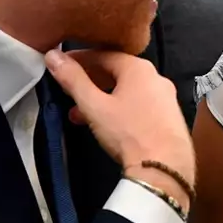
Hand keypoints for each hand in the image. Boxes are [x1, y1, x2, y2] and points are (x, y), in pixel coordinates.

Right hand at [45, 49, 194, 207]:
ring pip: (126, 91)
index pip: (103, 55)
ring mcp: (165, 97)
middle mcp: (156, 77)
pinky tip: (104, 125)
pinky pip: (138, 104)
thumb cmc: (128, 132)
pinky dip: (117, 109)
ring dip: (101, 99)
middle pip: (116, 72)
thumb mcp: (94, 106)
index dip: (78, 59)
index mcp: (139, 68)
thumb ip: (73, 80)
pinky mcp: (169, 117)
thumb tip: (53, 55)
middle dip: (88, 82)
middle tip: (67, 91)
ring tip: (78, 114)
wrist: (164, 168)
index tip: (60, 65)